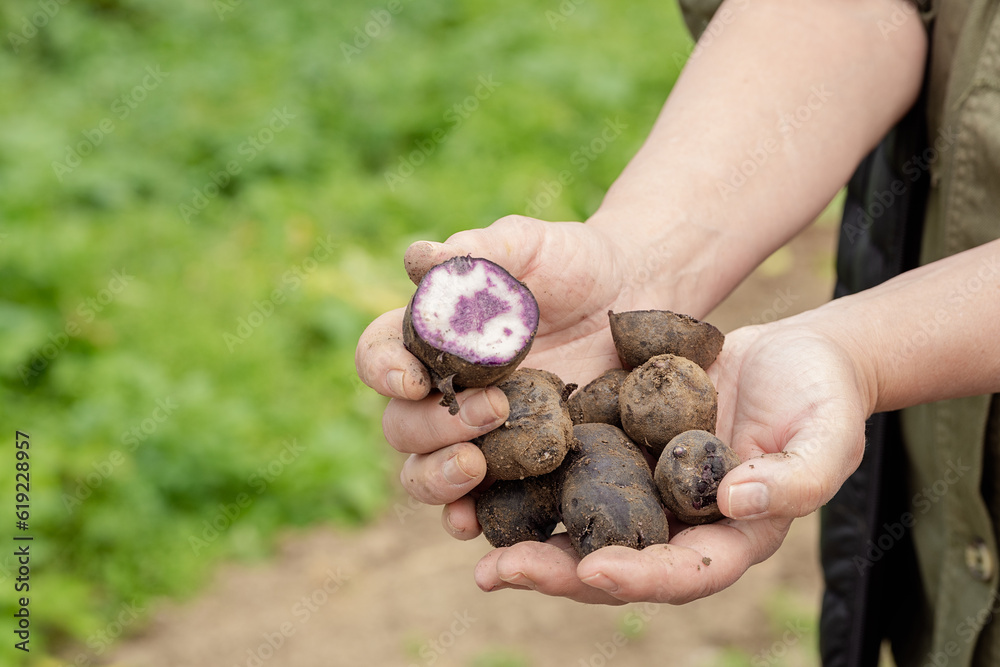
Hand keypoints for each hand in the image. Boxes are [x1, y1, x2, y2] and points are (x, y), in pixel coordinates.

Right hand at [356, 215, 667, 537]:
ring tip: (475, 466)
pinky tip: (475, 522)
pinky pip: (477, 506)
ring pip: (424, 473)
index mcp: (430, 339)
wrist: (635, 297)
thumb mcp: (530, 246)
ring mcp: (477, 436)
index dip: (382, 370)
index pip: (380, 357)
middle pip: (401, 425)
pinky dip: (466, 518)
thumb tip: (420, 259)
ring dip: (438, 477)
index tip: (409, 377)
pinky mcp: (515, 468)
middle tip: (491, 408)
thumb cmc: (573, 263)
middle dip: (433, 425)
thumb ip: (480, 252)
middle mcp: (443, 392)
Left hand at [473, 320, 870, 603]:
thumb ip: (795, 476)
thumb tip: (735, 502)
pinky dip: (527, 476)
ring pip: (577, 522)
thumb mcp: (826, 434)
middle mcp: (675, 523)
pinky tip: (481, 470)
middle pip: (613, 562)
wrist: (791, 356)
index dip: (638, 579)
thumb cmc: (820, 397)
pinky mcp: (616, 448)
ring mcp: (641, 489)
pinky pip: (569, 470)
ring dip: (524, 533)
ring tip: (467, 531)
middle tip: (500, 571)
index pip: (682, 573)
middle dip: (556, 571)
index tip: (594, 572)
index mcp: (727, 537)